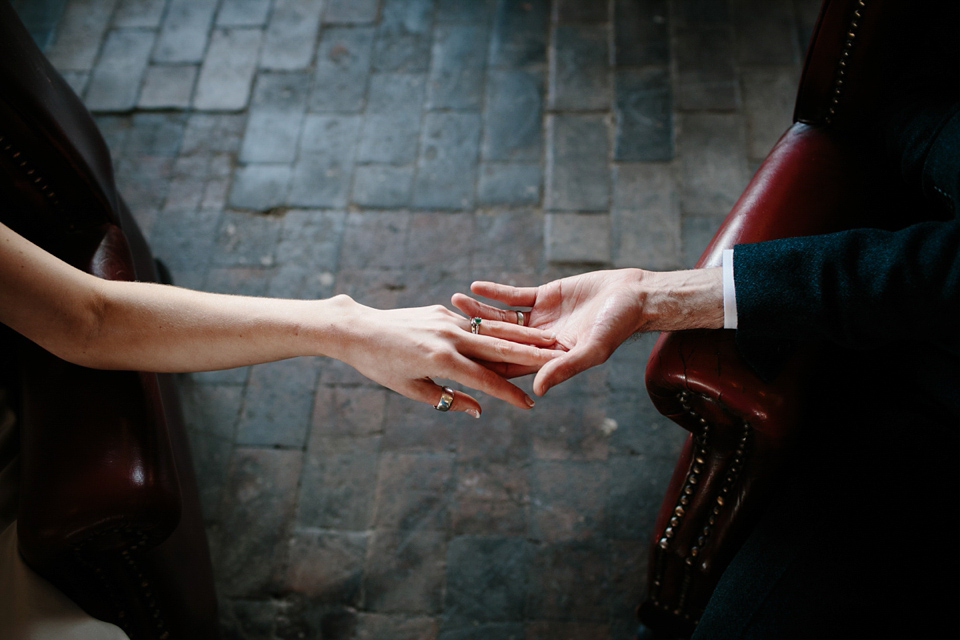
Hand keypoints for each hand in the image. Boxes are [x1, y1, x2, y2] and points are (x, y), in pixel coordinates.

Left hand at [333, 298, 560, 416]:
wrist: (356, 329)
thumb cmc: (379, 366)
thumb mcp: (410, 389)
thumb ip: (448, 398)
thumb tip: (479, 410)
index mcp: (441, 360)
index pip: (485, 381)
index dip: (509, 395)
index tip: (530, 406)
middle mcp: (448, 337)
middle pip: (499, 348)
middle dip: (532, 354)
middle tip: (559, 358)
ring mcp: (446, 321)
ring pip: (492, 331)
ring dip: (522, 336)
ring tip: (549, 341)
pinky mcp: (441, 311)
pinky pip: (476, 322)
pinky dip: (499, 328)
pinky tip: (518, 330)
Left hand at [452, 268, 723, 395]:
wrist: (634, 295)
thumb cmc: (619, 326)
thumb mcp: (592, 350)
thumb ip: (564, 368)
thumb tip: (536, 389)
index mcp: (547, 358)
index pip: (509, 365)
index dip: (485, 364)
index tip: (458, 361)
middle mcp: (539, 341)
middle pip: (498, 341)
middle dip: (472, 334)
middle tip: (444, 327)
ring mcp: (540, 319)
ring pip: (502, 317)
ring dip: (479, 310)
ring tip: (455, 301)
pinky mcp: (544, 297)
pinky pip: (514, 296)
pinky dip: (495, 292)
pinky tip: (476, 286)